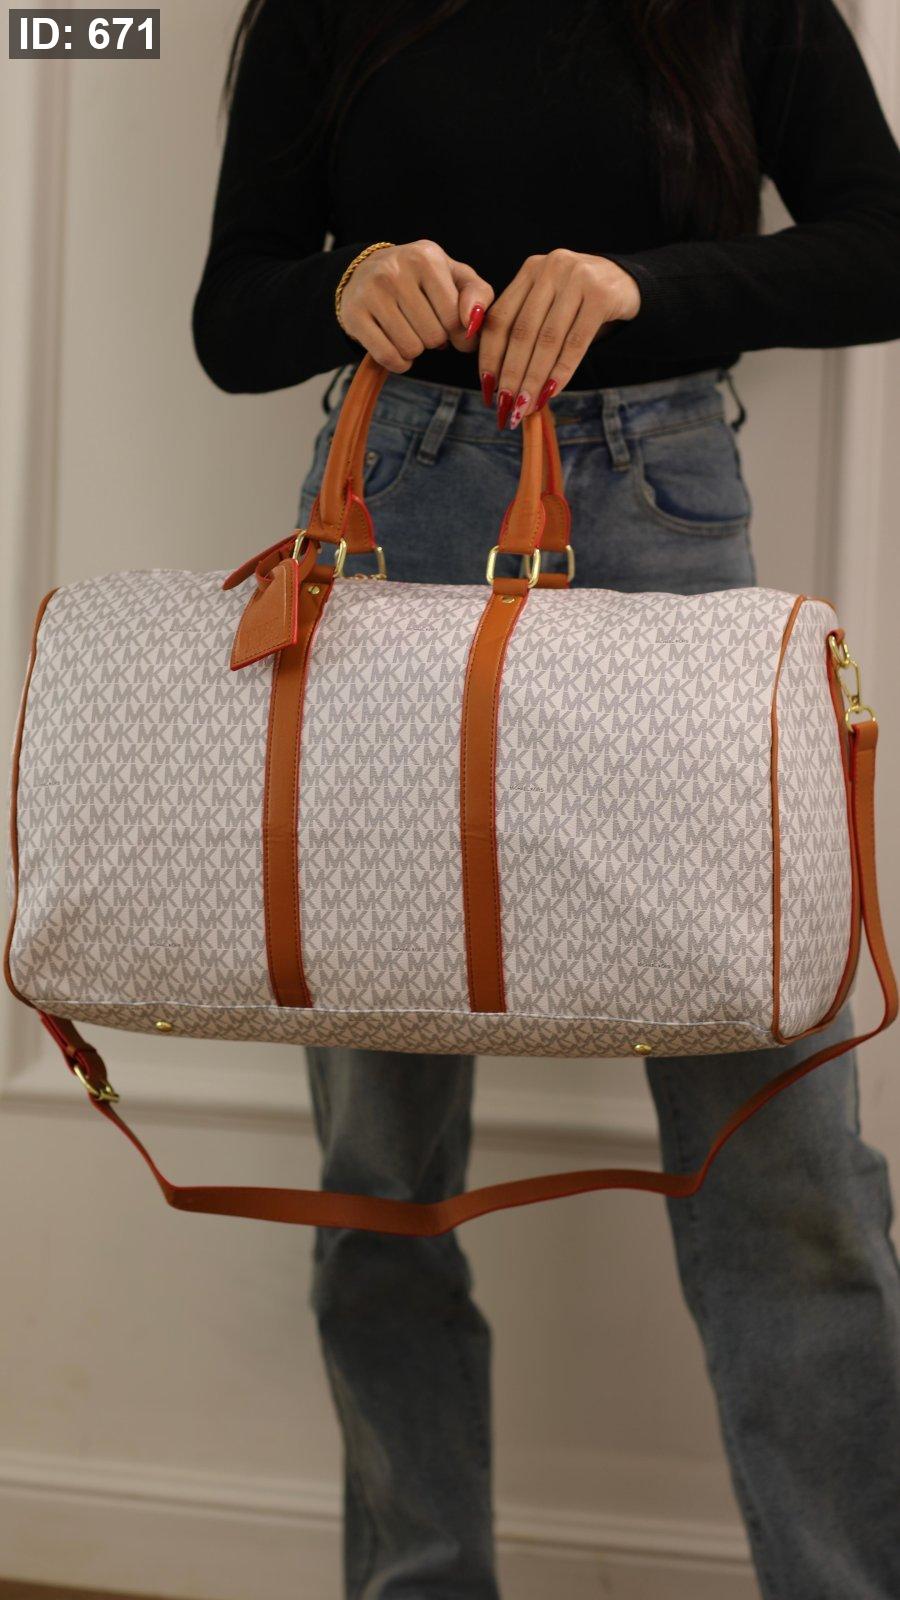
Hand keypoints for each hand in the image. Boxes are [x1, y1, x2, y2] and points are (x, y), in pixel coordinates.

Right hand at [339, 240, 493, 373]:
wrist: (365, 272)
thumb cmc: (421, 280)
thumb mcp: (454, 277)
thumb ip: (478, 295)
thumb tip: (472, 322)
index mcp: (426, 258)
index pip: (454, 318)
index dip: (456, 331)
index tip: (448, 324)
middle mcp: (395, 269)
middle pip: (434, 336)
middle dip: (434, 339)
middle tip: (423, 324)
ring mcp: (371, 291)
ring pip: (411, 349)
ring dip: (415, 350)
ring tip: (409, 331)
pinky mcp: (354, 315)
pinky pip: (388, 357)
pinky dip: (398, 362)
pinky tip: (396, 347)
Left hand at [476, 250, 640, 427]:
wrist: (628, 284)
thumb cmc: (580, 303)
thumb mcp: (549, 303)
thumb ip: (524, 327)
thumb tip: (498, 382)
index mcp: (530, 270)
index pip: (500, 318)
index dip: (490, 356)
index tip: (487, 389)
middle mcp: (550, 268)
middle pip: (522, 332)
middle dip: (511, 375)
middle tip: (505, 407)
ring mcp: (577, 278)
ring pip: (547, 340)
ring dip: (534, 379)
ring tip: (525, 406)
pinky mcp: (601, 295)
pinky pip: (576, 342)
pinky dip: (561, 371)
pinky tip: (552, 393)